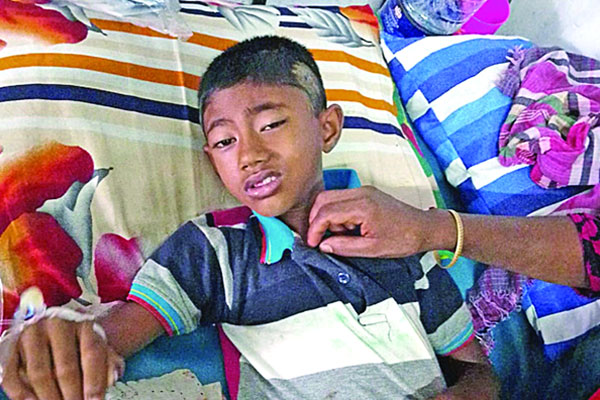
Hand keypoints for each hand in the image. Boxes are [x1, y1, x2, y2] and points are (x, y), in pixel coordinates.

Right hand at [2, 318, 123, 399]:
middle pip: (65, 367)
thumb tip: (112, 378)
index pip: (92, 353)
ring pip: (39, 373)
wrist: (57, 328)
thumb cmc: (80, 343)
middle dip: (72, 395)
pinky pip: (12, 375)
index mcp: (84, 323)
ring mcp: (32, 333)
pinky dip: (23, 395)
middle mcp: (57, 324)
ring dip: (49, 398)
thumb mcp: (100, 348)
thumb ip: (109, 363)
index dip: (94, 382)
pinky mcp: (11, 345)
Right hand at [307, 186, 444, 257]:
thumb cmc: (404, 238)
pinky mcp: (365, 194)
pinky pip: (341, 199)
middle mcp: (361, 193)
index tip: (313, 243)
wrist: (424, 228)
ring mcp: (363, 191)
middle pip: (323, 199)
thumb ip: (345, 247)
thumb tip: (324, 245)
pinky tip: (346, 228)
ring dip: (327, 217)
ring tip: (339, 235)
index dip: (314, 229)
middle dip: (316, 220)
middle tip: (319, 238)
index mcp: (362, 206)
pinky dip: (337, 213)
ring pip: (330, 198)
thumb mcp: (373, 249)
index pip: (326, 212)